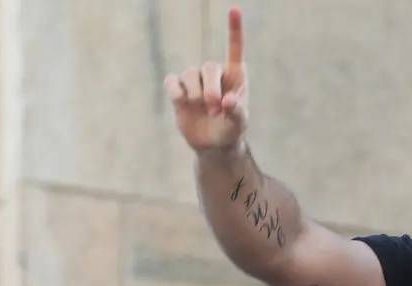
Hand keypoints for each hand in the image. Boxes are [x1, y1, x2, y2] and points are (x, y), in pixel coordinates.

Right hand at [164, 5, 247, 153]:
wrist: (214, 145)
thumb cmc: (231, 130)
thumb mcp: (239, 124)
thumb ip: (237, 111)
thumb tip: (227, 100)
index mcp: (235, 76)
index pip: (234, 48)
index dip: (234, 29)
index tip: (235, 9)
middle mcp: (214, 75)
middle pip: (207, 67)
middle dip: (211, 88)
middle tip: (216, 108)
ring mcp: (195, 82)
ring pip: (189, 74)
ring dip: (196, 93)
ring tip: (203, 109)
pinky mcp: (179, 91)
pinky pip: (172, 82)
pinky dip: (176, 92)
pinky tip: (183, 103)